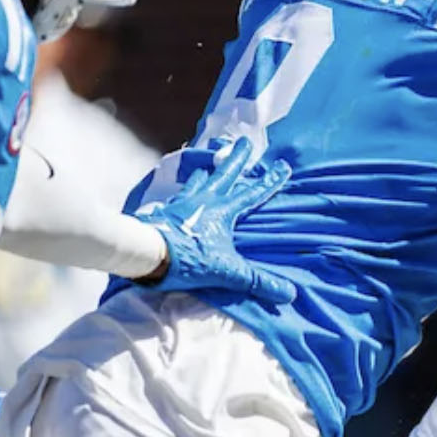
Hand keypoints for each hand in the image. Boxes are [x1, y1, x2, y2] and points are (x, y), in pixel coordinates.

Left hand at [138, 138, 296, 306]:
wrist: (147, 254)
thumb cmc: (189, 259)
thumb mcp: (228, 272)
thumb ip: (257, 281)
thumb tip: (289, 293)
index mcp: (223, 211)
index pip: (252, 194)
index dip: (269, 182)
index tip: (282, 166)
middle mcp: (204, 200)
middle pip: (225, 175)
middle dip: (238, 159)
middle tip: (246, 142)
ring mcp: (183, 203)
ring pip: (200, 181)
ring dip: (209, 172)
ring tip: (211, 166)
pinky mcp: (166, 211)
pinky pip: (180, 195)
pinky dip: (187, 191)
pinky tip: (184, 194)